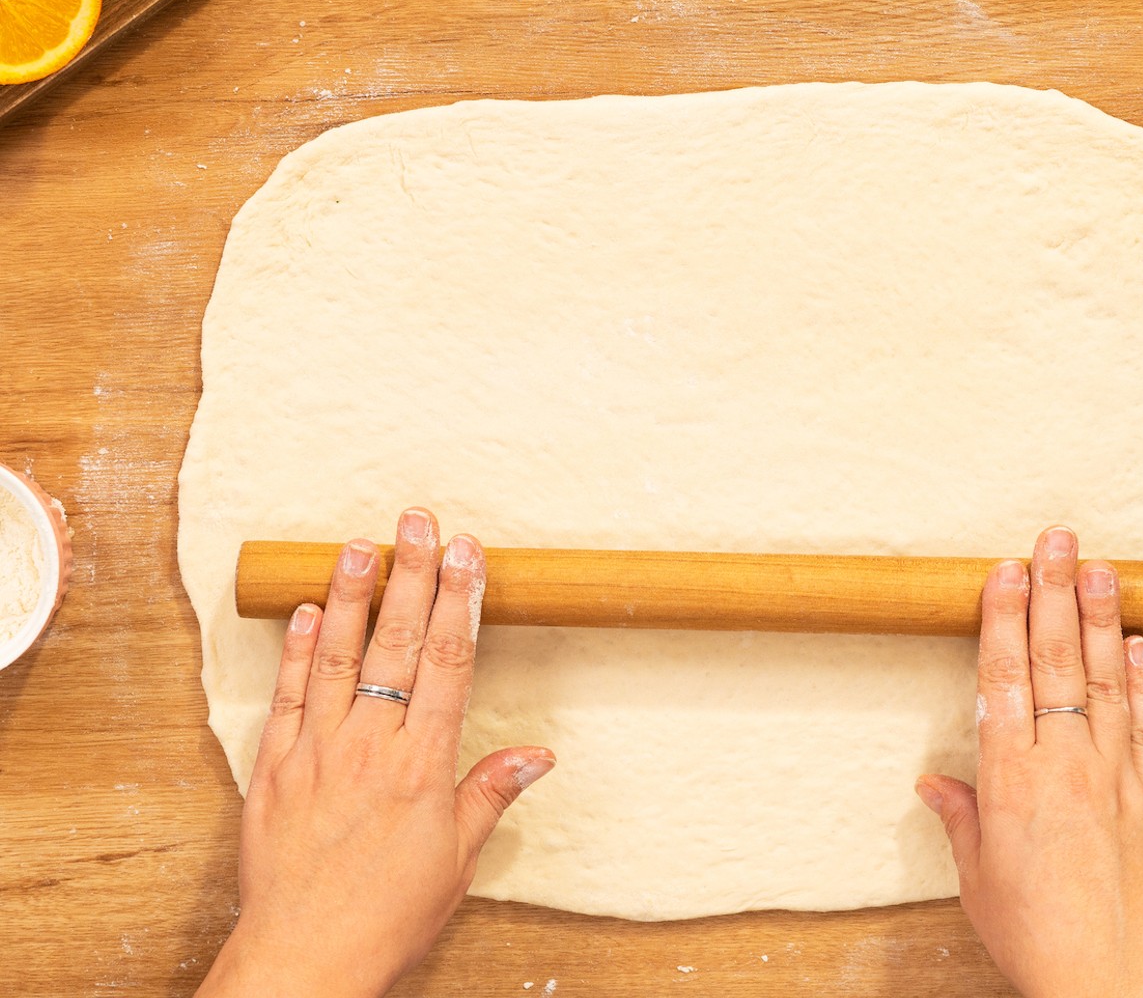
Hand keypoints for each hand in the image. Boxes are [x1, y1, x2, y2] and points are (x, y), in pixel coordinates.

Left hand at [198, 508, 554, 997]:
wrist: (304, 961)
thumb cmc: (388, 916)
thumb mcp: (458, 861)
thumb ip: (491, 794)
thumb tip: (539, 754)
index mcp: (422, 766)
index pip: (447, 663)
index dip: (459, 602)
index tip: (466, 553)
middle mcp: (370, 747)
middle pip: (395, 644)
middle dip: (411, 575)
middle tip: (417, 520)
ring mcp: (317, 753)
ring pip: (336, 658)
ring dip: (350, 596)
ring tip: (359, 543)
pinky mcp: (273, 769)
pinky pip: (287, 698)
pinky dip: (296, 652)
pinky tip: (306, 612)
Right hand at [917, 526, 1142, 997]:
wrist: (1115, 985)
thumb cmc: (1039, 938)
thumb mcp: (978, 880)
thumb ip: (961, 819)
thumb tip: (933, 783)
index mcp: (1012, 781)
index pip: (1004, 677)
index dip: (1004, 619)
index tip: (1003, 572)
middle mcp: (1065, 766)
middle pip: (1057, 661)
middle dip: (1052, 593)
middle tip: (1055, 538)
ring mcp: (1116, 777)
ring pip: (1106, 680)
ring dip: (1100, 617)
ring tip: (1098, 565)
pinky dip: (1142, 680)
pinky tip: (1136, 642)